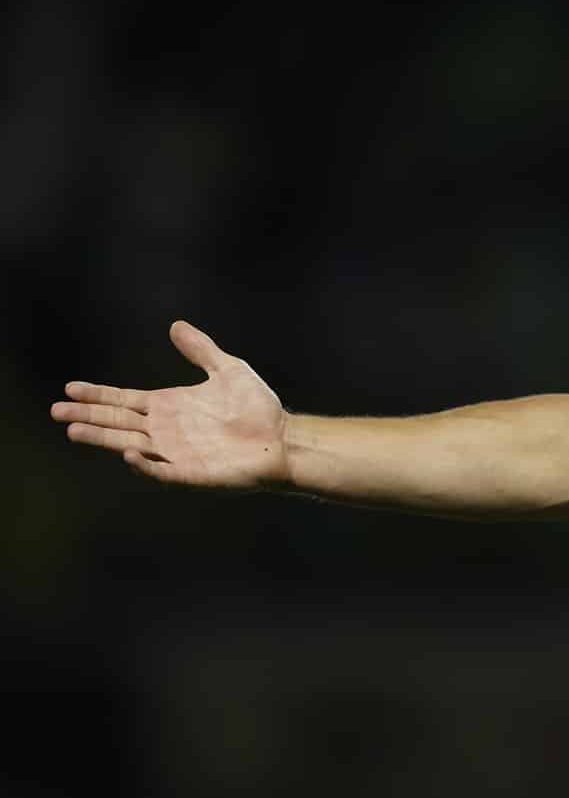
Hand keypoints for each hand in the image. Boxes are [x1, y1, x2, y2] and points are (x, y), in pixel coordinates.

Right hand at [50, 320, 289, 488]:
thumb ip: (200, 350)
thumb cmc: (257, 408)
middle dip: (88, 416)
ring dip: (104, 438)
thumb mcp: (228, 370)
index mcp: (169, 406)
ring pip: (129, 444)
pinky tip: (129, 452)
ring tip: (75, 430)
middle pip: (118, 421)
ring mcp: (175, 452)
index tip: (70, 389)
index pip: (124, 400)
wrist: (282, 438)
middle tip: (56, 411)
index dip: (98, 395)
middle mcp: (165, 429)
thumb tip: (175, 325)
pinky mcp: (190, 472)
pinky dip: (144, 464)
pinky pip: (161, 470)